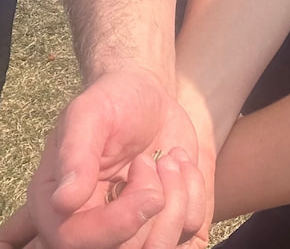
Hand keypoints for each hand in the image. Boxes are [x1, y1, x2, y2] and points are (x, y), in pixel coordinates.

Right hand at [11, 70, 208, 247]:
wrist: (146, 94)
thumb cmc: (111, 101)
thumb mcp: (88, 114)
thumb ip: (75, 154)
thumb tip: (64, 201)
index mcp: (57, 206)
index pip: (74, 241)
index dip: (115, 224)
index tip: (145, 184)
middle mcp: (89, 225)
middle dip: (153, 208)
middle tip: (154, 160)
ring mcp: (128, 226)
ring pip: (160, 245)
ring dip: (177, 197)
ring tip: (169, 158)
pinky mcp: (162, 217)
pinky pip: (189, 226)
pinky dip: (194, 191)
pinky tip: (180, 162)